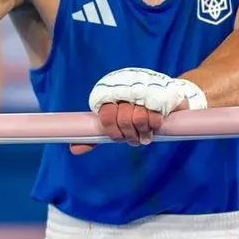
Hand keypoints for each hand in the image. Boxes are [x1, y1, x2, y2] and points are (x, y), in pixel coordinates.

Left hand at [71, 68, 206, 153]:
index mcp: (109, 96)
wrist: (166, 95)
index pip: (105, 115)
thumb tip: (73, 149)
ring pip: (138, 118)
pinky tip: (155, 125)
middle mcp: (123, 90)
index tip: (119, 137)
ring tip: (146, 133)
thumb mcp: (113, 123)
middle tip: (135, 137)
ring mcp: (141, 90)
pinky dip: (154, 125)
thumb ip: (94, 136)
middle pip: (122, 119)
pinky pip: (154, 116)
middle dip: (129, 134)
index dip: (112, 130)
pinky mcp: (159, 93)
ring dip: (143, 132)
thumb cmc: (135, 112)